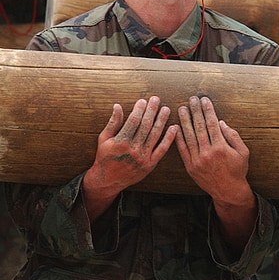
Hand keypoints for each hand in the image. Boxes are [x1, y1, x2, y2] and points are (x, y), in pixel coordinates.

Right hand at [83, 97, 175, 220]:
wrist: (108, 180)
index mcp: (121, 142)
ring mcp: (143, 157)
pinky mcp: (151, 164)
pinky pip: (162, 149)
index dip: (139, 110)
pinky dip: (169, 138)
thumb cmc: (105, 156)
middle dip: (151, 111)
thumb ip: (113, 122)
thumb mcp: (104, 139)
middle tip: (156, 99)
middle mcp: (133, 149)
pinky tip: (174, 128)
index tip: (143, 100)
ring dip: (162, 121)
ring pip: (155, 135)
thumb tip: (117, 105)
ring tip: (166, 109)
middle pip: (145, 126)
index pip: (133, 121)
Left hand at [176, 96, 253, 203]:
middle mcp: (208, 153)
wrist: (228, 191)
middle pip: (200, 127)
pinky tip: (176, 128)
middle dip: (196, 111)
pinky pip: (183, 150)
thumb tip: (221, 122)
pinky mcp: (190, 167)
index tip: (205, 100)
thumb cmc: (238, 170)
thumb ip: (233, 136)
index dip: (208, 110)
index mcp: (221, 147)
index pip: (212, 124)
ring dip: (185, 121)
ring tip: (182, 109)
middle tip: (192, 99)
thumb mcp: (243, 152)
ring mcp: (197, 160)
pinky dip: (178, 138)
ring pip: (189, 137)